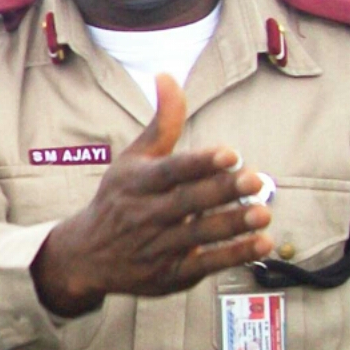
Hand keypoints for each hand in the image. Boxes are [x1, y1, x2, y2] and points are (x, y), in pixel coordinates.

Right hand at [30, 73, 274, 316]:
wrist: (85, 256)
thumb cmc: (117, 199)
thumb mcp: (132, 159)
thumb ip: (161, 122)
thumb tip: (167, 75)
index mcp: (137, 183)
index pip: (170, 172)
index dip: (200, 163)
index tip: (230, 154)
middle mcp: (145, 215)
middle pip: (187, 203)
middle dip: (221, 191)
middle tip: (255, 179)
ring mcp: (156, 246)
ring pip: (198, 235)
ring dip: (232, 224)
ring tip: (263, 212)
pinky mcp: (169, 274)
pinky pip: (204, 265)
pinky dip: (232, 256)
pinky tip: (261, 243)